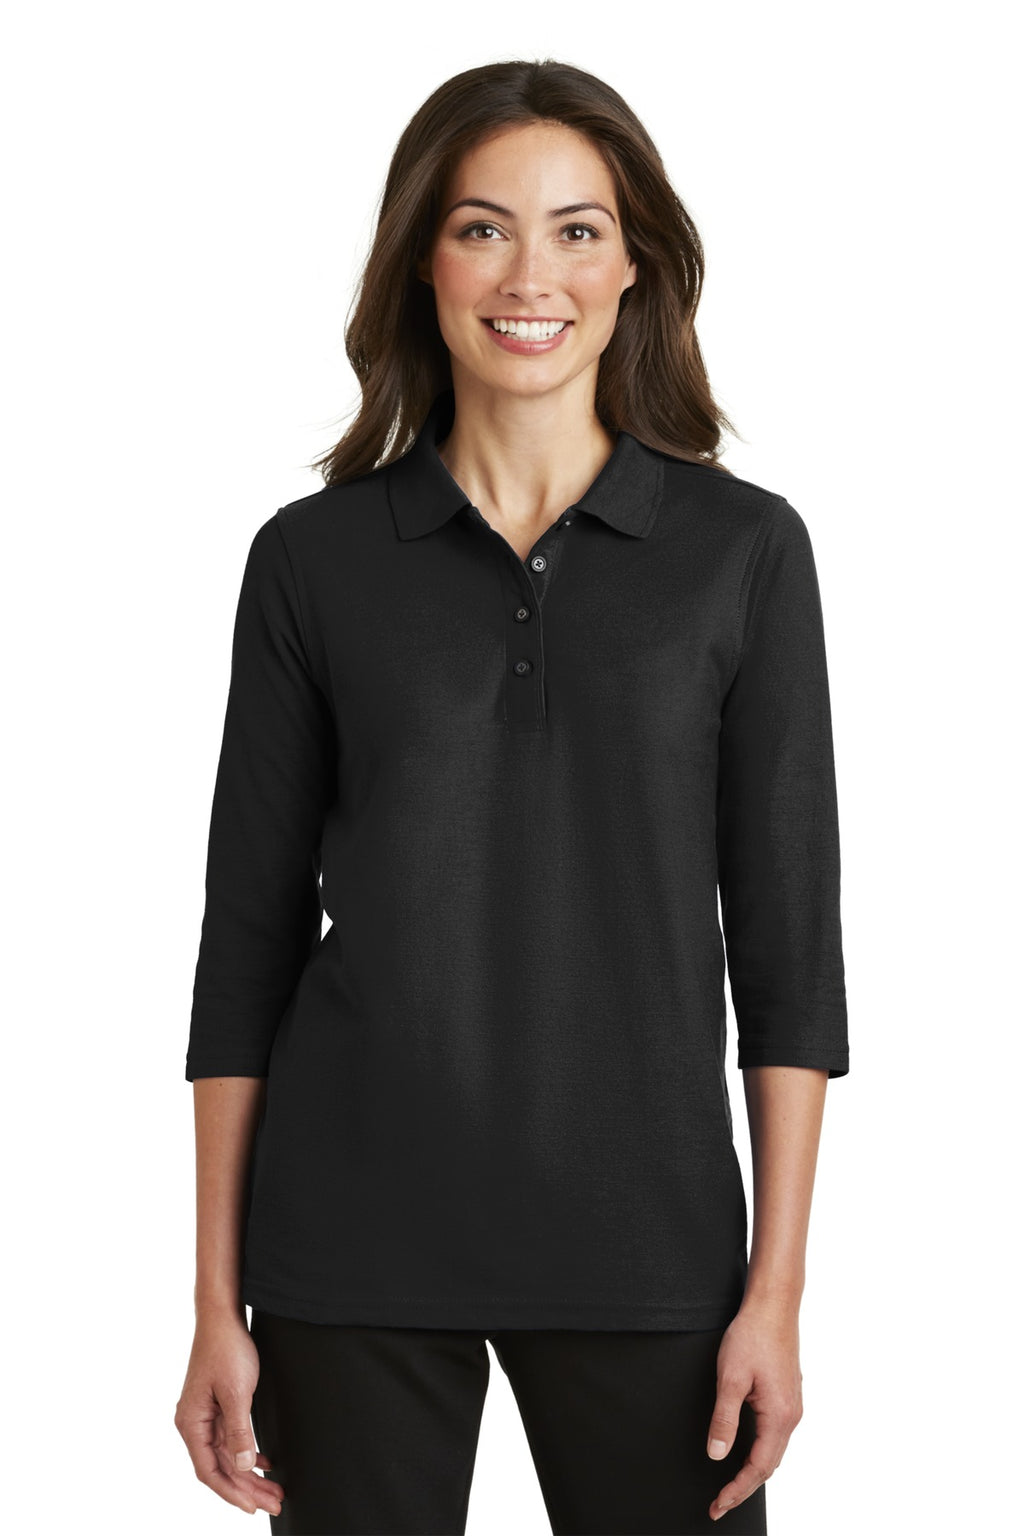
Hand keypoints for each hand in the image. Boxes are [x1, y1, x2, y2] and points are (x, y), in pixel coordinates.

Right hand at [175, 1309, 284, 1517]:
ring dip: (250, 1473)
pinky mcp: (217, 1406)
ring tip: (275, 1489)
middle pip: (221, 1467)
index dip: (231, 1492)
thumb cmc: (226, 1349)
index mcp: (191, 1423)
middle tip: (274, 1502)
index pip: (209, 1471)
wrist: (223, 1316)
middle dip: (247, 1488)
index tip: (253, 1508)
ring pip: (228, 1455)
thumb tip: (244, 1466)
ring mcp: (206, 1416)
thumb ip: (239, 1431)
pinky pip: (231, 1439)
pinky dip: (248, 1453)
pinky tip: (264, 1462)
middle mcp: (194, 1423)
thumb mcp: (237, 1392)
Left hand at [705, 1298, 802, 1521]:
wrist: (773, 1306)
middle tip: (719, 1503)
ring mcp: (792, 1406)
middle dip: (743, 1487)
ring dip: (752, 1470)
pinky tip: (746, 1451)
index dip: (737, 1490)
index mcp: (779, 1416)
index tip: (718, 1506)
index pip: (758, 1467)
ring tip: (729, 1485)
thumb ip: (724, 1419)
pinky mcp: (787, 1395)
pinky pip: (775, 1435)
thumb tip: (717, 1455)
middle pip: (769, 1465)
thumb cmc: (752, 1336)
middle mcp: (791, 1415)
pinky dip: (760, 1451)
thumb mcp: (730, 1378)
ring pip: (773, 1451)